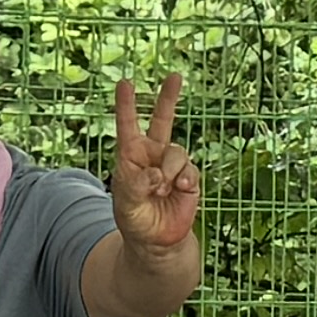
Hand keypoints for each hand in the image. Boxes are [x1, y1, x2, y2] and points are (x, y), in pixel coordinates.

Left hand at [106, 73, 200, 255]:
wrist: (157, 241)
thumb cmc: (135, 219)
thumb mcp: (127, 204)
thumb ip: (137, 185)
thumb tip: (157, 173)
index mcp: (130, 156)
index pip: (128, 125)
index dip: (126, 105)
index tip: (125, 83)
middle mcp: (152, 154)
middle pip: (162, 120)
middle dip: (168, 98)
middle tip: (175, 76)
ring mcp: (172, 165)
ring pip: (177, 152)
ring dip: (170, 171)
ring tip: (163, 191)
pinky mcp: (189, 177)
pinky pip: (190, 169)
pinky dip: (184, 179)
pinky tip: (180, 190)